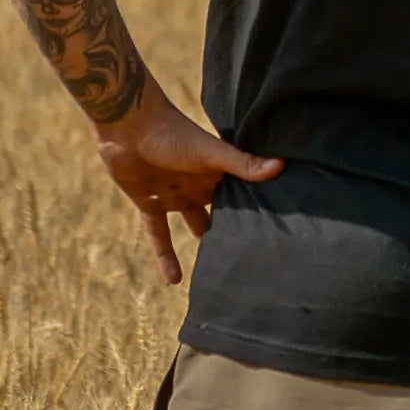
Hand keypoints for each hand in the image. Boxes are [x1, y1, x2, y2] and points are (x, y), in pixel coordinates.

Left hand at [92, 85, 283, 284]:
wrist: (128, 127)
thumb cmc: (173, 132)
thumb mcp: (210, 152)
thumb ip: (242, 163)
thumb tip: (281, 165)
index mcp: (217, 169)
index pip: (241, 192)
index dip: (257, 208)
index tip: (277, 230)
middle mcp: (199, 183)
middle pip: (220, 210)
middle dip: (234, 229)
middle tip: (253, 257)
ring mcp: (174, 195)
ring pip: (194, 224)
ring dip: (204, 244)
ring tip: (221, 270)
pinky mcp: (150, 204)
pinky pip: (160, 235)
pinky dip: (166, 256)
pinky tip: (174, 282)